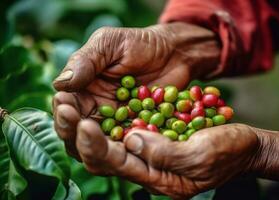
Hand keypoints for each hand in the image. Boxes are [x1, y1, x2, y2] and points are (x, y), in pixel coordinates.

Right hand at [52, 22, 219, 157]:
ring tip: (105, 140)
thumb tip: (59, 85)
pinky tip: (132, 144)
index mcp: (84, 91)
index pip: (67, 108)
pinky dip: (130, 147)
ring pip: (103, 146)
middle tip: (84, 128)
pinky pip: (132, 145)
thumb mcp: (109, 44)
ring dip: (101, 148)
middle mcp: (98, 112)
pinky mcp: (140, 132)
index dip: (64, 112)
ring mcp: (119, 125)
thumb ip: (85, 61)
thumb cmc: (139, 44)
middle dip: (78, 134)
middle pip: (79, 134)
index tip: (66, 109)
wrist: (174, 54)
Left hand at [56, 120, 257, 198]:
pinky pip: (120, 126)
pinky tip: (89, 97)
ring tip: (66, 100)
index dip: (96, 145)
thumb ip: (166, 154)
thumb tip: (131, 140)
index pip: (116, 164)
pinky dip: (103, 113)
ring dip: (84, 122)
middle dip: (80, 133)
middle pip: (102, 155)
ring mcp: (147, 151)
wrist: (242, 142)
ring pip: (105, 140)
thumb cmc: (229, 149)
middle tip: (64, 108)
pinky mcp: (151, 135)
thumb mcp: (203, 154)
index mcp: (157, 178)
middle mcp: (145, 167)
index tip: (84, 124)